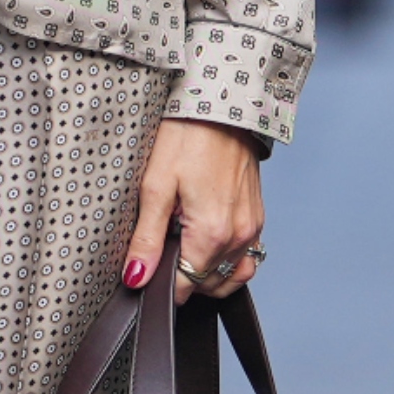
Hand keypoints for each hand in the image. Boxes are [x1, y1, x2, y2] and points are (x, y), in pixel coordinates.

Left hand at [125, 119, 263, 301]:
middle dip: (181, 277)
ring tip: (182, 247)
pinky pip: (245, 257)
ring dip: (205, 273)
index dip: (160, 283)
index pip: (184, 286)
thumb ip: (146, 239)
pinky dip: (226, 261)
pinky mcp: (257, 217)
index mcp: (211, 233)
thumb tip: (136, 276)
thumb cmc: (188, 137)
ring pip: (229, 276)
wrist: (222, 107)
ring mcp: (252, 228)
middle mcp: (238, 236)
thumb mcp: (155, 187)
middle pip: (207, 285)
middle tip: (160, 248)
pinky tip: (206, 242)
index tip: (146, 268)